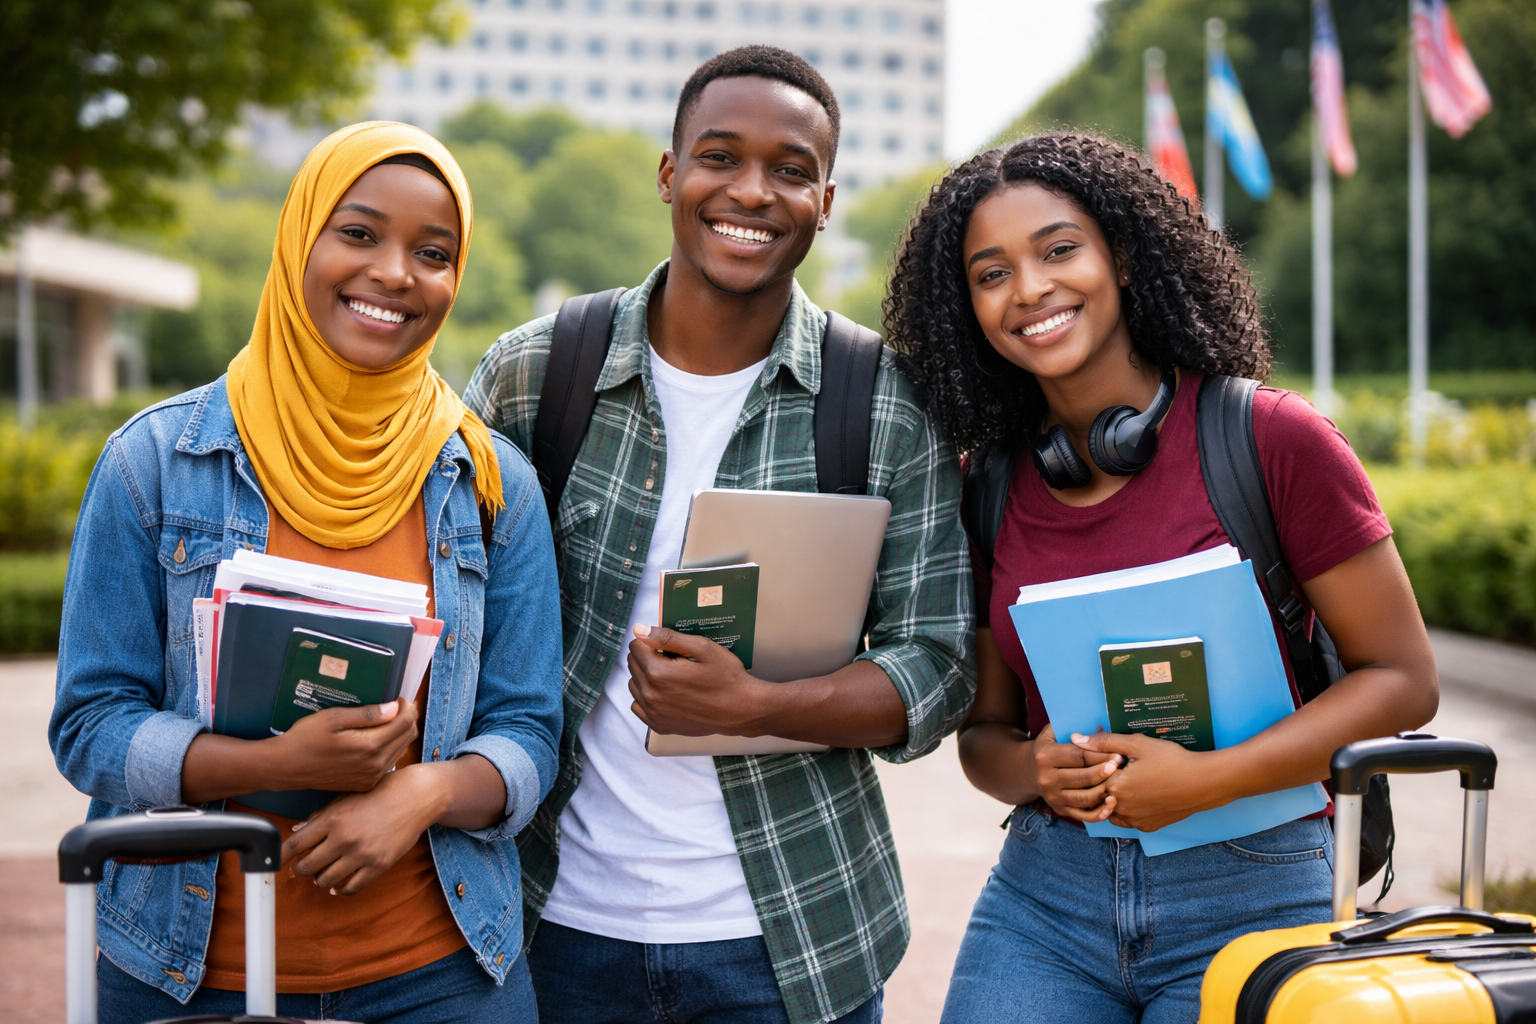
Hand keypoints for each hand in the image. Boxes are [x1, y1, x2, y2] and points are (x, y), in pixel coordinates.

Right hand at [269, 699, 418, 792]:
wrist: (286, 767)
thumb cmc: (306, 739)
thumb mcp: (334, 718)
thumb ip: (367, 715)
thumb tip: (394, 708)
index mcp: (370, 746)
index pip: (406, 723)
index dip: (408, 706)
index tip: (400, 697)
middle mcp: (376, 765)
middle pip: (408, 736)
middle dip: (407, 718)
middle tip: (396, 706)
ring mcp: (371, 777)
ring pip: (400, 750)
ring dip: (399, 733)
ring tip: (386, 719)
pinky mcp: (365, 784)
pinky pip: (388, 763)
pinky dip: (389, 748)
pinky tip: (376, 738)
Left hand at [281, 762, 448, 894]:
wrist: (415, 796)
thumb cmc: (380, 793)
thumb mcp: (346, 798)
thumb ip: (320, 816)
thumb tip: (296, 832)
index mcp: (332, 818)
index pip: (295, 844)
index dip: (281, 856)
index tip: (275, 861)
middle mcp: (344, 838)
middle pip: (307, 866)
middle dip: (300, 870)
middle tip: (301, 868)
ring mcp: (361, 853)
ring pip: (326, 881)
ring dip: (319, 880)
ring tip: (322, 874)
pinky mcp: (378, 865)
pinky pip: (351, 888)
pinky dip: (341, 889)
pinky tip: (340, 884)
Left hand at [627, 623, 768, 735]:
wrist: (741, 709)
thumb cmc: (726, 677)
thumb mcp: (701, 648)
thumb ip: (667, 637)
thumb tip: (639, 629)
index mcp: (658, 672)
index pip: (635, 646)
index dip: (651, 641)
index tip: (668, 646)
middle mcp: (651, 695)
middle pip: (633, 665)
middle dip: (648, 657)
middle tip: (673, 660)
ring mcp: (654, 713)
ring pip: (634, 684)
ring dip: (646, 677)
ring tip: (671, 676)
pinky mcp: (659, 725)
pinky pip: (638, 706)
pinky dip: (647, 697)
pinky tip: (666, 693)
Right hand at [1033, 723, 1122, 822]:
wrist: (1030, 771)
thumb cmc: (1049, 747)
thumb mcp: (1053, 733)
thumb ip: (1074, 729)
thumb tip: (1101, 729)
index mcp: (1045, 756)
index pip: (1078, 756)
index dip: (1100, 755)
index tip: (1117, 754)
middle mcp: (1047, 778)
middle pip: (1083, 777)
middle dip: (1105, 772)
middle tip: (1121, 766)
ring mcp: (1053, 796)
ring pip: (1085, 798)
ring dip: (1105, 791)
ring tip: (1120, 784)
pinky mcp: (1060, 809)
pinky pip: (1083, 815)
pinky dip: (1099, 813)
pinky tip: (1112, 804)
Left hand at [1072, 730, 1215, 830]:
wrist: (1203, 782)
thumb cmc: (1171, 760)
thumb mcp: (1137, 744)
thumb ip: (1104, 742)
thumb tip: (1076, 738)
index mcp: (1115, 786)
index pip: (1091, 777)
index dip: (1098, 765)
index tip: (1113, 757)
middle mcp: (1121, 808)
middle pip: (1100, 795)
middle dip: (1105, 781)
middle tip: (1122, 768)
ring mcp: (1135, 820)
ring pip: (1111, 810)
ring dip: (1113, 798)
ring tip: (1127, 781)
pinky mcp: (1148, 826)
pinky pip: (1128, 820)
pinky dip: (1127, 809)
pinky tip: (1138, 795)